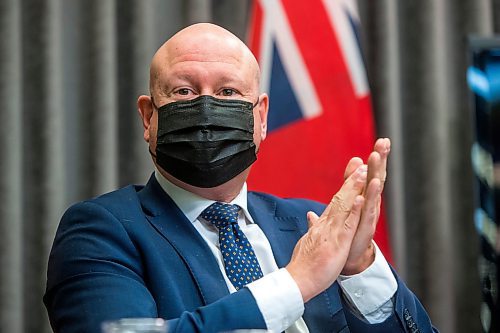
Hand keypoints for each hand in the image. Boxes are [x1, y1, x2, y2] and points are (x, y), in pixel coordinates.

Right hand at [286, 164, 367, 301]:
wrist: (297, 279)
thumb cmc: (305, 264)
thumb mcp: (310, 241)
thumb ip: (312, 227)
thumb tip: (311, 216)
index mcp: (322, 225)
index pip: (336, 202)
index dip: (345, 186)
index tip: (354, 172)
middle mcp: (326, 224)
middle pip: (340, 198)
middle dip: (351, 180)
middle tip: (360, 163)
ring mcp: (331, 232)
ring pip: (344, 205)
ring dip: (353, 188)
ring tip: (363, 172)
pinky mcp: (337, 243)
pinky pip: (347, 224)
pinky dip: (354, 210)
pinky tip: (360, 198)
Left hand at [341, 138, 390, 274]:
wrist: (349, 256)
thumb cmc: (351, 227)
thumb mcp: (349, 200)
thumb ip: (350, 182)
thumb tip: (355, 161)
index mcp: (365, 196)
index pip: (372, 173)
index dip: (377, 157)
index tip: (383, 140)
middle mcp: (370, 203)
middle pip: (377, 178)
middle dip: (381, 160)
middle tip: (385, 143)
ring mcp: (369, 215)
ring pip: (373, 192)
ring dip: (375, 175)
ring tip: (377, 159)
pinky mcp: (364, 227)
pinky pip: (367, 211)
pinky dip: (369, 199)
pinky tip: (370, 187)